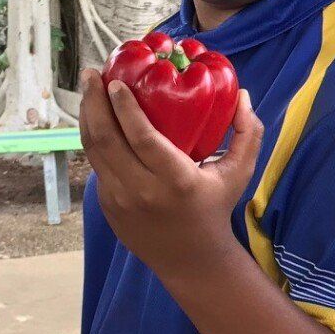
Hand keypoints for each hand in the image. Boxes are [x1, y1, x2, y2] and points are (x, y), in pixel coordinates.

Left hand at [79, 68, 264, 276]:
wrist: (191, 260)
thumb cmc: (215, 208)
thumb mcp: (239, 173)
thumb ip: (248, 134)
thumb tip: (243, 94)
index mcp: (176, 180)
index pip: (141, 138)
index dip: (124, 107)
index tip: (116, 82)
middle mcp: (142, 191)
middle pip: (106, 139)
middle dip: (94, 102)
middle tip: (92, 74)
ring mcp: (120, 200)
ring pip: (93, 151)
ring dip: (86, 116)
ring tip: (88, 88)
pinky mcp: (107, 205)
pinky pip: (96, 165)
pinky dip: (93, 138)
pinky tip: (95, 117)